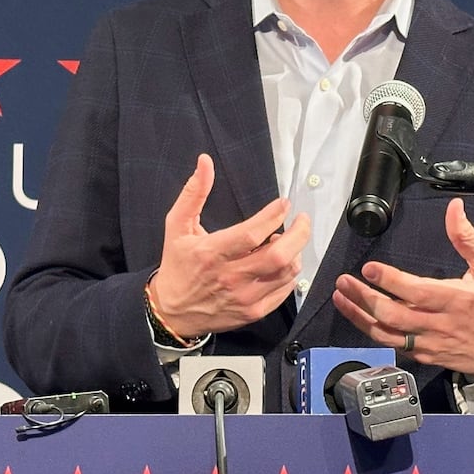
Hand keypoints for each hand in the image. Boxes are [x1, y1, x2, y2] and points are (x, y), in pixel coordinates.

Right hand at [148, 154, 311, 338]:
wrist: (172, 311)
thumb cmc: (177, 265)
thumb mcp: (177, 226)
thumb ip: (193, 193)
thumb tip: (205, 162)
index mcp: (211, 253)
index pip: (252, 234)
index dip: (273, 216)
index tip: (284, 204)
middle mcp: (230, 277)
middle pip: (278, 256)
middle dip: (299, 234)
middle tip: (301, 220)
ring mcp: (244, 297)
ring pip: (286, 273)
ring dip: (294, 253)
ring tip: (287, 242)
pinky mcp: (253, 311)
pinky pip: (284, 291)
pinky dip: (290, 274)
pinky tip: (283, 263)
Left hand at [331, 198, 473, 382]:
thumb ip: (467, 238)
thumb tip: (454, 209)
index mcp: (458, 299)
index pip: (417, 291)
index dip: (390, 280)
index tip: (369, 268)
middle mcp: (441, 324)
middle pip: (393, 314)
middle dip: (364, 297)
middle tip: (344, 282)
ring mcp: (431, 343)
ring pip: (387, 333)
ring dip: (359, 316)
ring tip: (341, 298)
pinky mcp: (425, 355)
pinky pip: (393, 344)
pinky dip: (373, 331)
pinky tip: (359, 316)